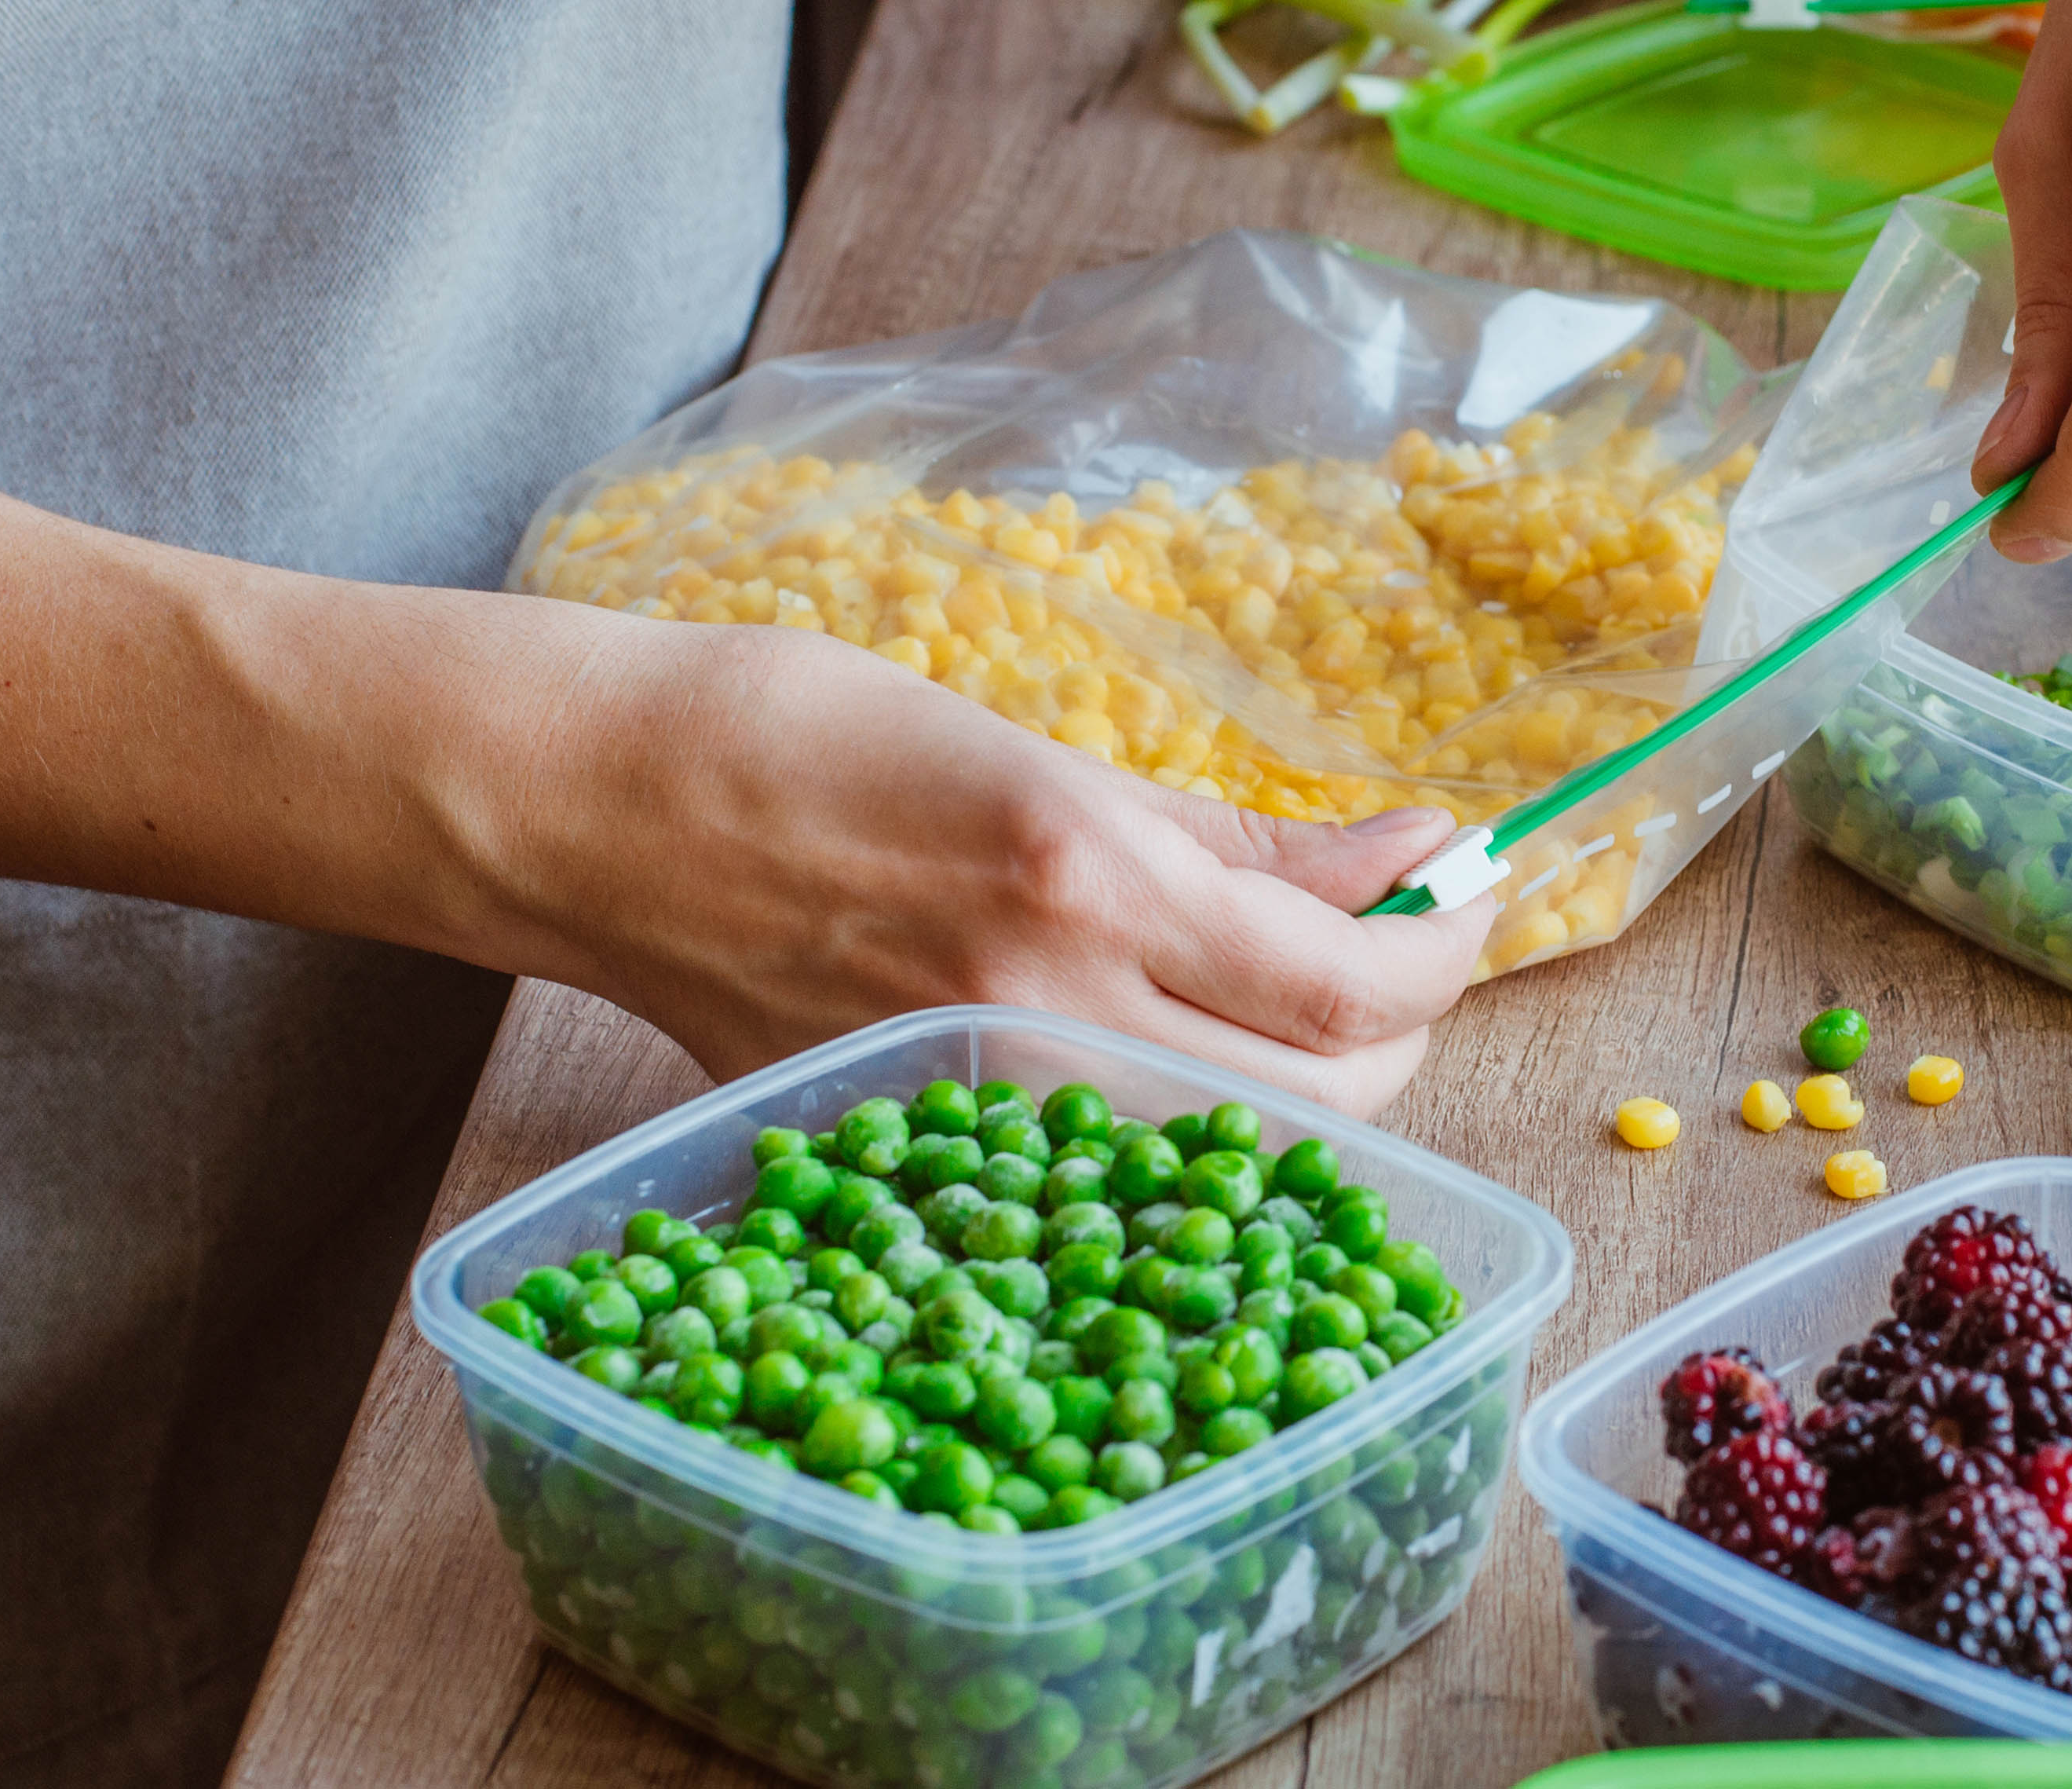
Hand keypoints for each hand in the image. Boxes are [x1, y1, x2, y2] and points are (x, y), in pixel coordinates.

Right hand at [513, 621, 1496, 1111]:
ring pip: (1234, 1155)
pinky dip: (1194, 1131)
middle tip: (1403, 948)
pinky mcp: (928, 1151)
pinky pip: (1114, 1176)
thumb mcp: (1052, 757)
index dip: (1448, 952)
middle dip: (1404, 1026)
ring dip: (1317, 1088)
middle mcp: (1046, 1012)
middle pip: (1326, 1097)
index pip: (1346, 982)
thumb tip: (1407, 862)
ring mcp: (985, 1101)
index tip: (1471, 891)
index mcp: (1086, 884)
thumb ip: (1243, 842)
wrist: (599, 815)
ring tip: (1307, 1000)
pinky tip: (1190, 1061)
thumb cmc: (808, 737)